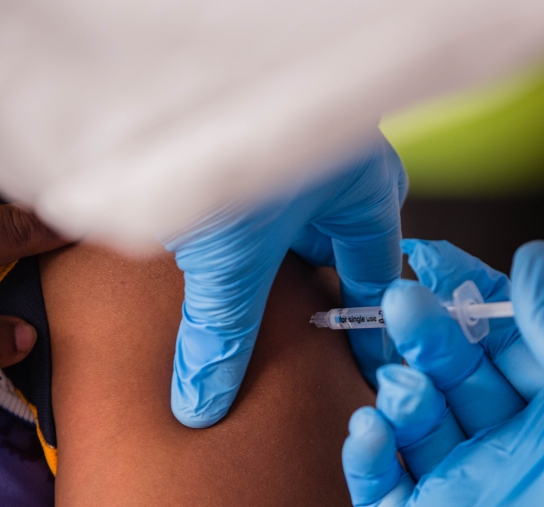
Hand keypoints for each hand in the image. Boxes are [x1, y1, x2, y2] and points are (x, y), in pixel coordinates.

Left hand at [166, 134, 405, 427]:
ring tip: (242, 316)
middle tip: (292, 358)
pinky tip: (207, 259)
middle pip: (337, 253)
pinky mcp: (248, 140)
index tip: (359, 380)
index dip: (365, 336)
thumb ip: (221, 335)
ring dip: (267, 269)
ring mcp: (299, 151)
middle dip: (311, 302)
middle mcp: (342, 168)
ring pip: (294, 228)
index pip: (377, 282)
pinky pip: (258, 204)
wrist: (166, 65)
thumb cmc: (231, 135)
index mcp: (367, 193)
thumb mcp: (230, 259)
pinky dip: (237, 239)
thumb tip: (204, 404)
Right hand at [342, 240, 543, 506]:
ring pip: (410, 417)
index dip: (463, 291)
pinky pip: (378, 483)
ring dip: (400, 387)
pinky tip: (373, 426)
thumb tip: (533, 255)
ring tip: (408, 383)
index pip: (496, 333)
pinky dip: (366, 452)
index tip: (426, 253)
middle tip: (398, 301)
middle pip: (447, 367)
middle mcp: (503, 439)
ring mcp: (461, 484)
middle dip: (423, 331)